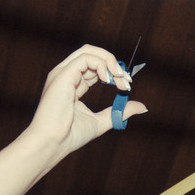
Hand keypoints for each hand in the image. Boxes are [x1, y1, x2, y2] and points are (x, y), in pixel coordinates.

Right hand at [24, 45, 146, 158]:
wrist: (52, 143)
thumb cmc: (69, 136)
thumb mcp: (101, 122)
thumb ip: (119, 112)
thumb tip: (142, 106)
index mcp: (72, 84)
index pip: (94, 67)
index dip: (113, 71)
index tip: (126, 84)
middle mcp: (65, 75)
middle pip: (91, 53)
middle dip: (113, 63)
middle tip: (126, 79)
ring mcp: (62, 73)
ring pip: (89, 51)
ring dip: (110, 61)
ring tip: (120, 79)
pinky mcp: (62, 74)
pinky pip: (85, 57)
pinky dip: (102, 64)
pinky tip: (108, 80)